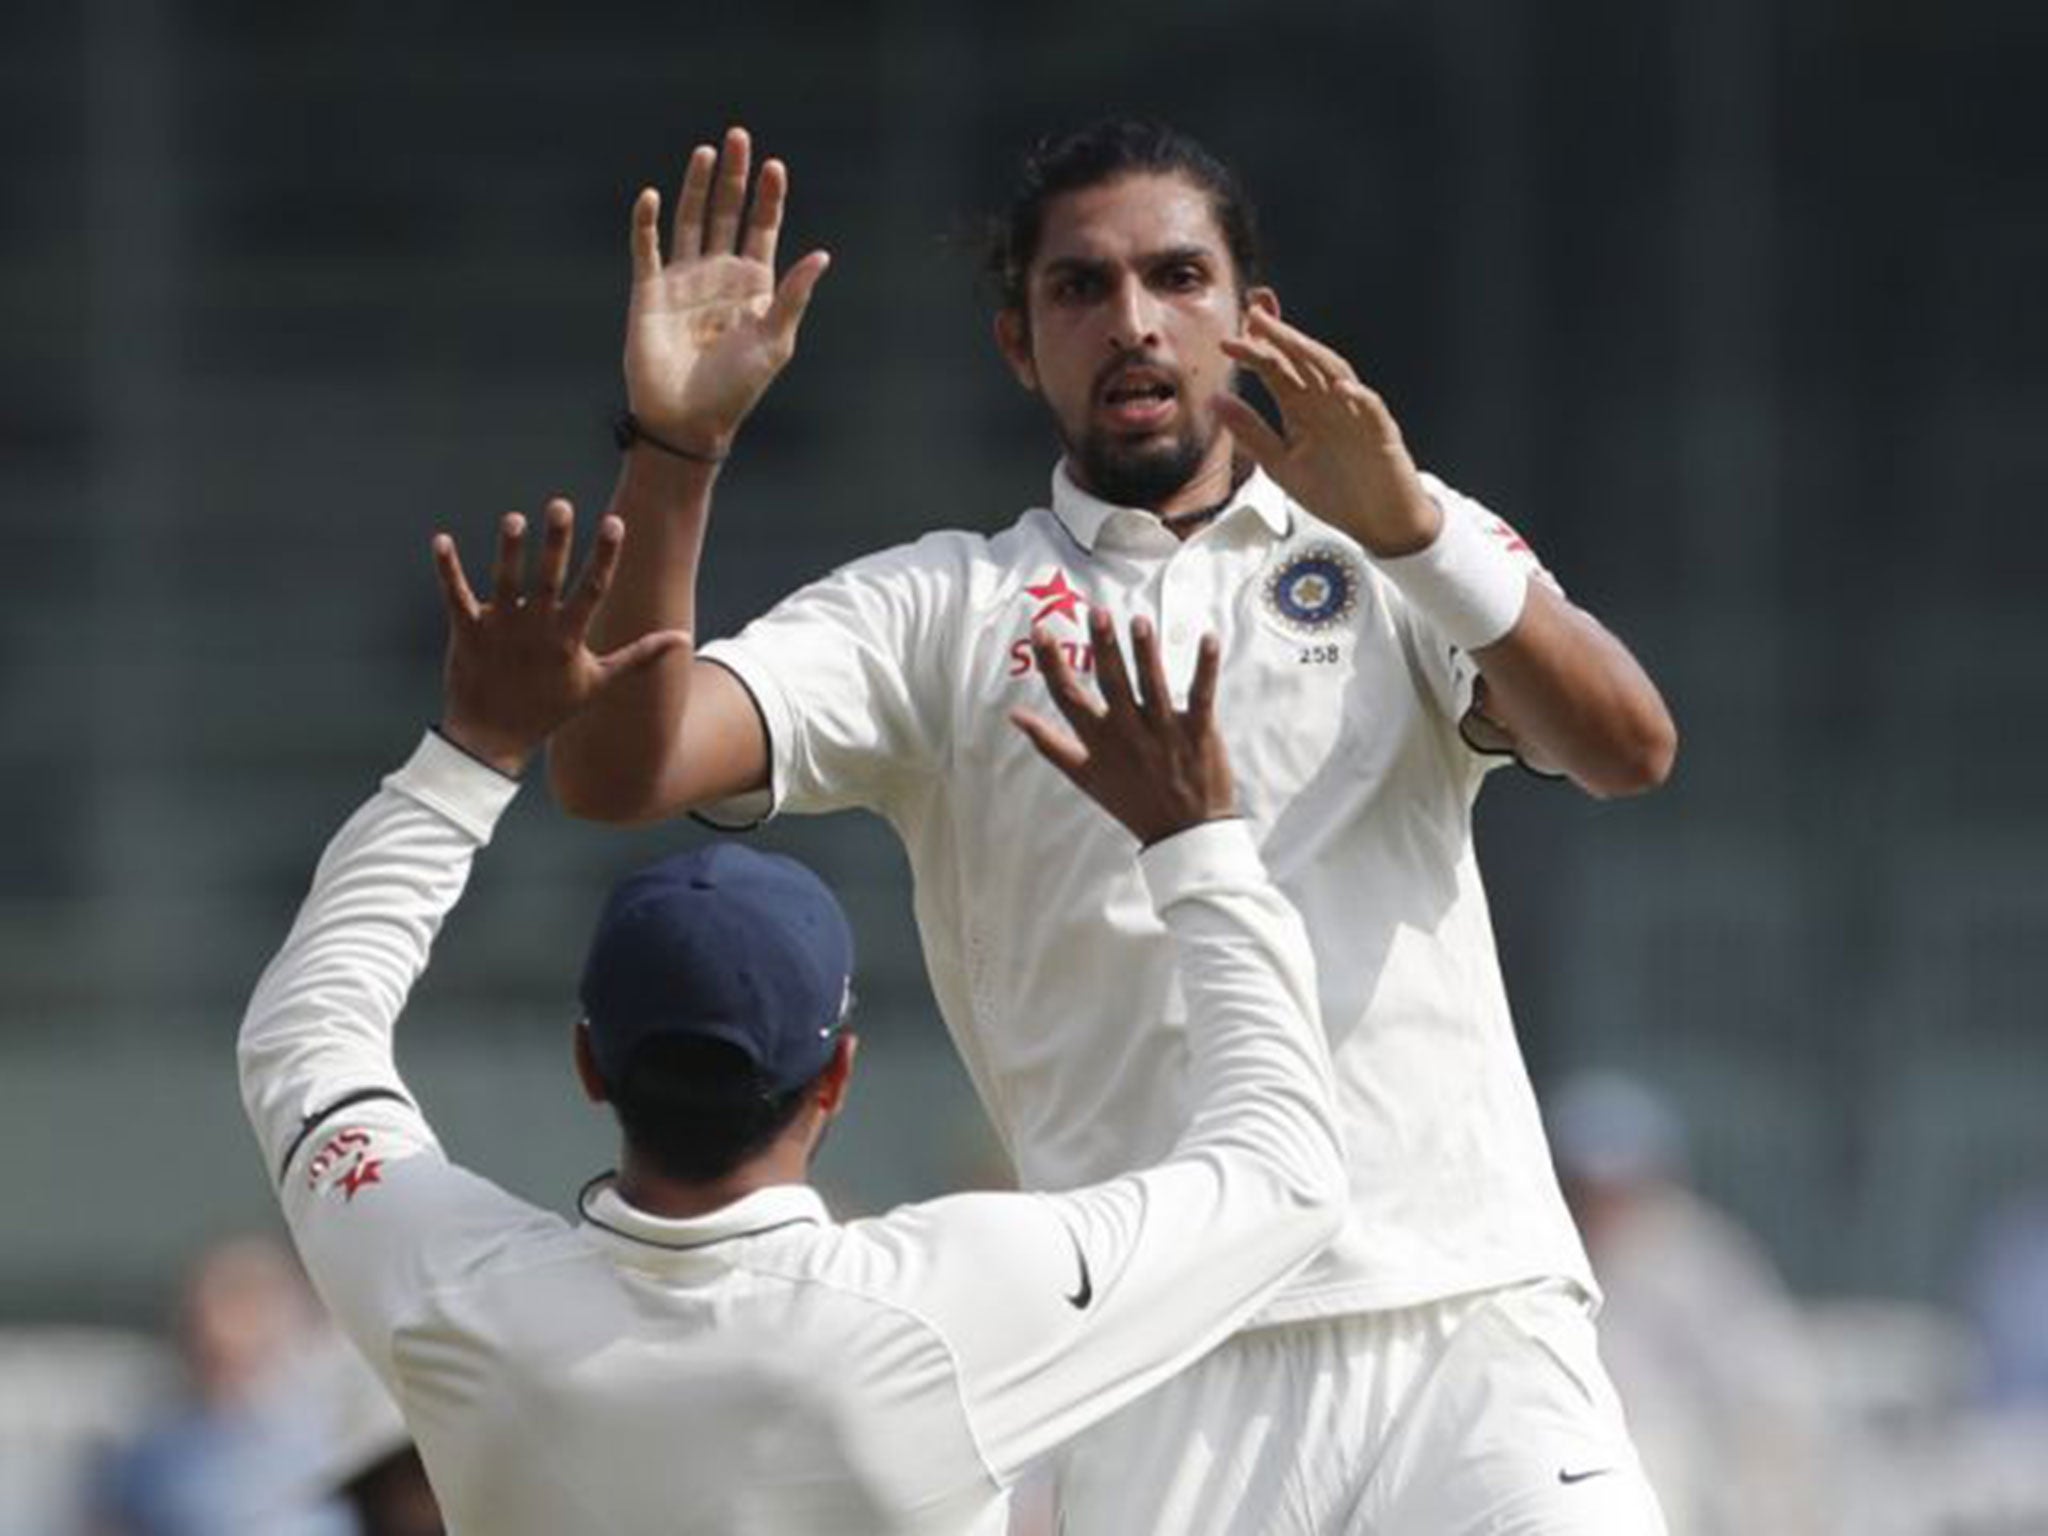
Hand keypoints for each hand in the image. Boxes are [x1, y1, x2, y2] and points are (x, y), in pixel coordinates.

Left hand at [433, 500, 690, 775]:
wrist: (492, 739)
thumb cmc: (548, 709)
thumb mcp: (597, 682)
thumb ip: (638, 656)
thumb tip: (681, 639)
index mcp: (567, 638)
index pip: (592, 589)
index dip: (605, 555)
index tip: (614, 522)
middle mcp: (535, 630)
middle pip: (547, 578)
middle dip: (556, 541)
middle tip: (560, 505)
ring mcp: (500, 630)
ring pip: (505, 582)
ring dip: (509, 550)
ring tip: (513, 518)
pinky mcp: (467, 633)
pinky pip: (456, 596)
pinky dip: (448, 569)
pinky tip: (442, 540)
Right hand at [623, 126, 831, 457]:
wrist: (688, 421)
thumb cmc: (737, 388)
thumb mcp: (775, 341)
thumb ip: (794, 296)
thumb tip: (822, 254)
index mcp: (753, 287)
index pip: (762, 230)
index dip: (768, 198)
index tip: (775, 166)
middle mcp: (718, 276)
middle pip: (726, 214)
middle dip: (733, 177)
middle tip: (738, 136)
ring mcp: (683, 282)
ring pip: (690, 221)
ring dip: (697, 187)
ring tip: (706, 152)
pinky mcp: (649, 293)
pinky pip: (646, 249)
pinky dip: (647, 223)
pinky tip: (653, 196)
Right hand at [1009, 607, 1234, 846]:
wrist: (1182, 834)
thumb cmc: (1132, 801)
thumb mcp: (1084, 777)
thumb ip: (1050, 744)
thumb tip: (1015, 716)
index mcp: (1098, 742)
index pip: (1068, 698)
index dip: (1052, 664)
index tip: (1040, 632)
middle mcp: (1128, 734)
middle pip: (1112, 684)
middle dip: (1103, 647)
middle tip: (1096, 612)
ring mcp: (1164, 732)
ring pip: (1153, 686)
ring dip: (1146, 652)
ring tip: (1138, 621)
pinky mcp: (1198, 733)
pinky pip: (1202, 695)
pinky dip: (1206, 667)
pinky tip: (1207, 638)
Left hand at [1215, 309, 1440, 557]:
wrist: (1378, 521)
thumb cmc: (1334, 491)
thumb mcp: (1281, 466)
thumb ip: (1251, 433)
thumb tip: (1216, 400)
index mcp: (1302, 409)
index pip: (1276, 370)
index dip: (1254, 353)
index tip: (1227, 343)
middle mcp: (1327, 403)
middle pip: (1303, 361)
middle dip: (1280, 338)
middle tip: (1254, 317)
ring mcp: (1355, 414)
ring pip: (1336, 374)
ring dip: (1314, 355)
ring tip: (1290, 339)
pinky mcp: (1381, 433)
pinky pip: (1371, 410)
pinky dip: (1358, 397)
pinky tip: (1341, 388)